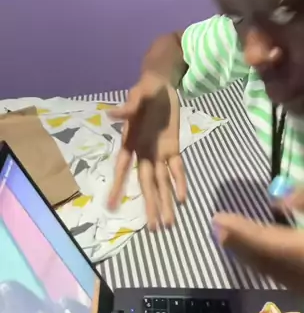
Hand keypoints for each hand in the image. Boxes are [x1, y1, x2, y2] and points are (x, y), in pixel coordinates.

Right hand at [107, 73, 186, 229]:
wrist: (161, 84)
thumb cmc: (146, 90)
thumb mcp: (138, 95)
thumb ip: (128, 106)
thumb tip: (112, 114)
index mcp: (131, 141)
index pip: (123, 167)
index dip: (118, 185)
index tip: (111, 206)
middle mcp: (144, 152)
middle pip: (147, 182)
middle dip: (151, 204)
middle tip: (154, 228)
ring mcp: (159, 152)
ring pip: (162, 181)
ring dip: (166, 201)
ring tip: (168, 224)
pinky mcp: (173, 147)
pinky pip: (177, 167)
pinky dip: (180, 182)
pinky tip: (182, 199)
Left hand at [212, 185, 303, 309]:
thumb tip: (282, 197)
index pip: (265, 242)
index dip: (239, 231)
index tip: (217, 219)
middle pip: (265, 263)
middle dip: (240, 246)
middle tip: (219, 229)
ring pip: (276, 275)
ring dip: (253, 258)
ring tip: (237, 241)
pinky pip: (290, 280)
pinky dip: (272, 266)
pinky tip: (273, 255)